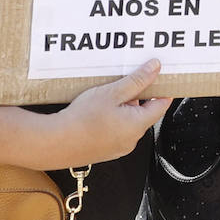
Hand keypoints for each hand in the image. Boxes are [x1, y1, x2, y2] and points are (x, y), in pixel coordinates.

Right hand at [39, 59, 169, 167]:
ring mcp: (119, 147)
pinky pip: (117, 131)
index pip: (162, 105)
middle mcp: (132, 139)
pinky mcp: (107, 151)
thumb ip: (136, 80)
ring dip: (122, 108)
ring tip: (105, 97)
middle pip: (144, 113)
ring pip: (129, 122)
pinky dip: (112, 120)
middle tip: (122, 83)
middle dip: (136, 97)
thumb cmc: (82, 119)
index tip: (160, 79)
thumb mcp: (112, 92)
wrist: (57, 142)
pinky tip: (97, 112)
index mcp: (138, 124)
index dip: (162, 90)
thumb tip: (155, 68)